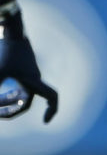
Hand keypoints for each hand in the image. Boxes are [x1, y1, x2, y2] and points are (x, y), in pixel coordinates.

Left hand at [0, 7, 58, 121]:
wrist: (11, 32)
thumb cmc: (6, 52)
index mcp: (34, 81)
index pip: (52, 97)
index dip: (52, 110)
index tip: (45, 122)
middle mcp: (34, 79)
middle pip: (25, 101)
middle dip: (12, 110)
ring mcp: (27, 73)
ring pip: (20, 94)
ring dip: (7, 101)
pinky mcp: (19, 68)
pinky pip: (16, 86)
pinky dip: (7, 92)